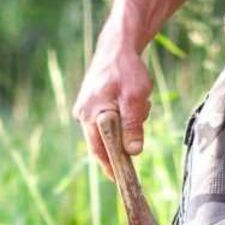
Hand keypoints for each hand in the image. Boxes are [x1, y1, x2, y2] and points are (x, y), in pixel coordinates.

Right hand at [71, 25, 152, 180]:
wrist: (118, 45)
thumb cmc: (127, 69)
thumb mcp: (135, 98)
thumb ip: (133, 126)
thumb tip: (133, 152)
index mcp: (90, 115)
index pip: (99, 151)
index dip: (111, 167)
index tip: (122, 180)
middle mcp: (83, 114)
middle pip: (105, 142)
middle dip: (126, 137)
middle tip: (140, 114)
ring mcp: (87, 109)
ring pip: (112, 130)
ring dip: (129, 123)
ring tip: (138, 100)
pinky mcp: (94, 104)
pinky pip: (111, 120)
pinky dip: (125, 115)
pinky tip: (132, 98)